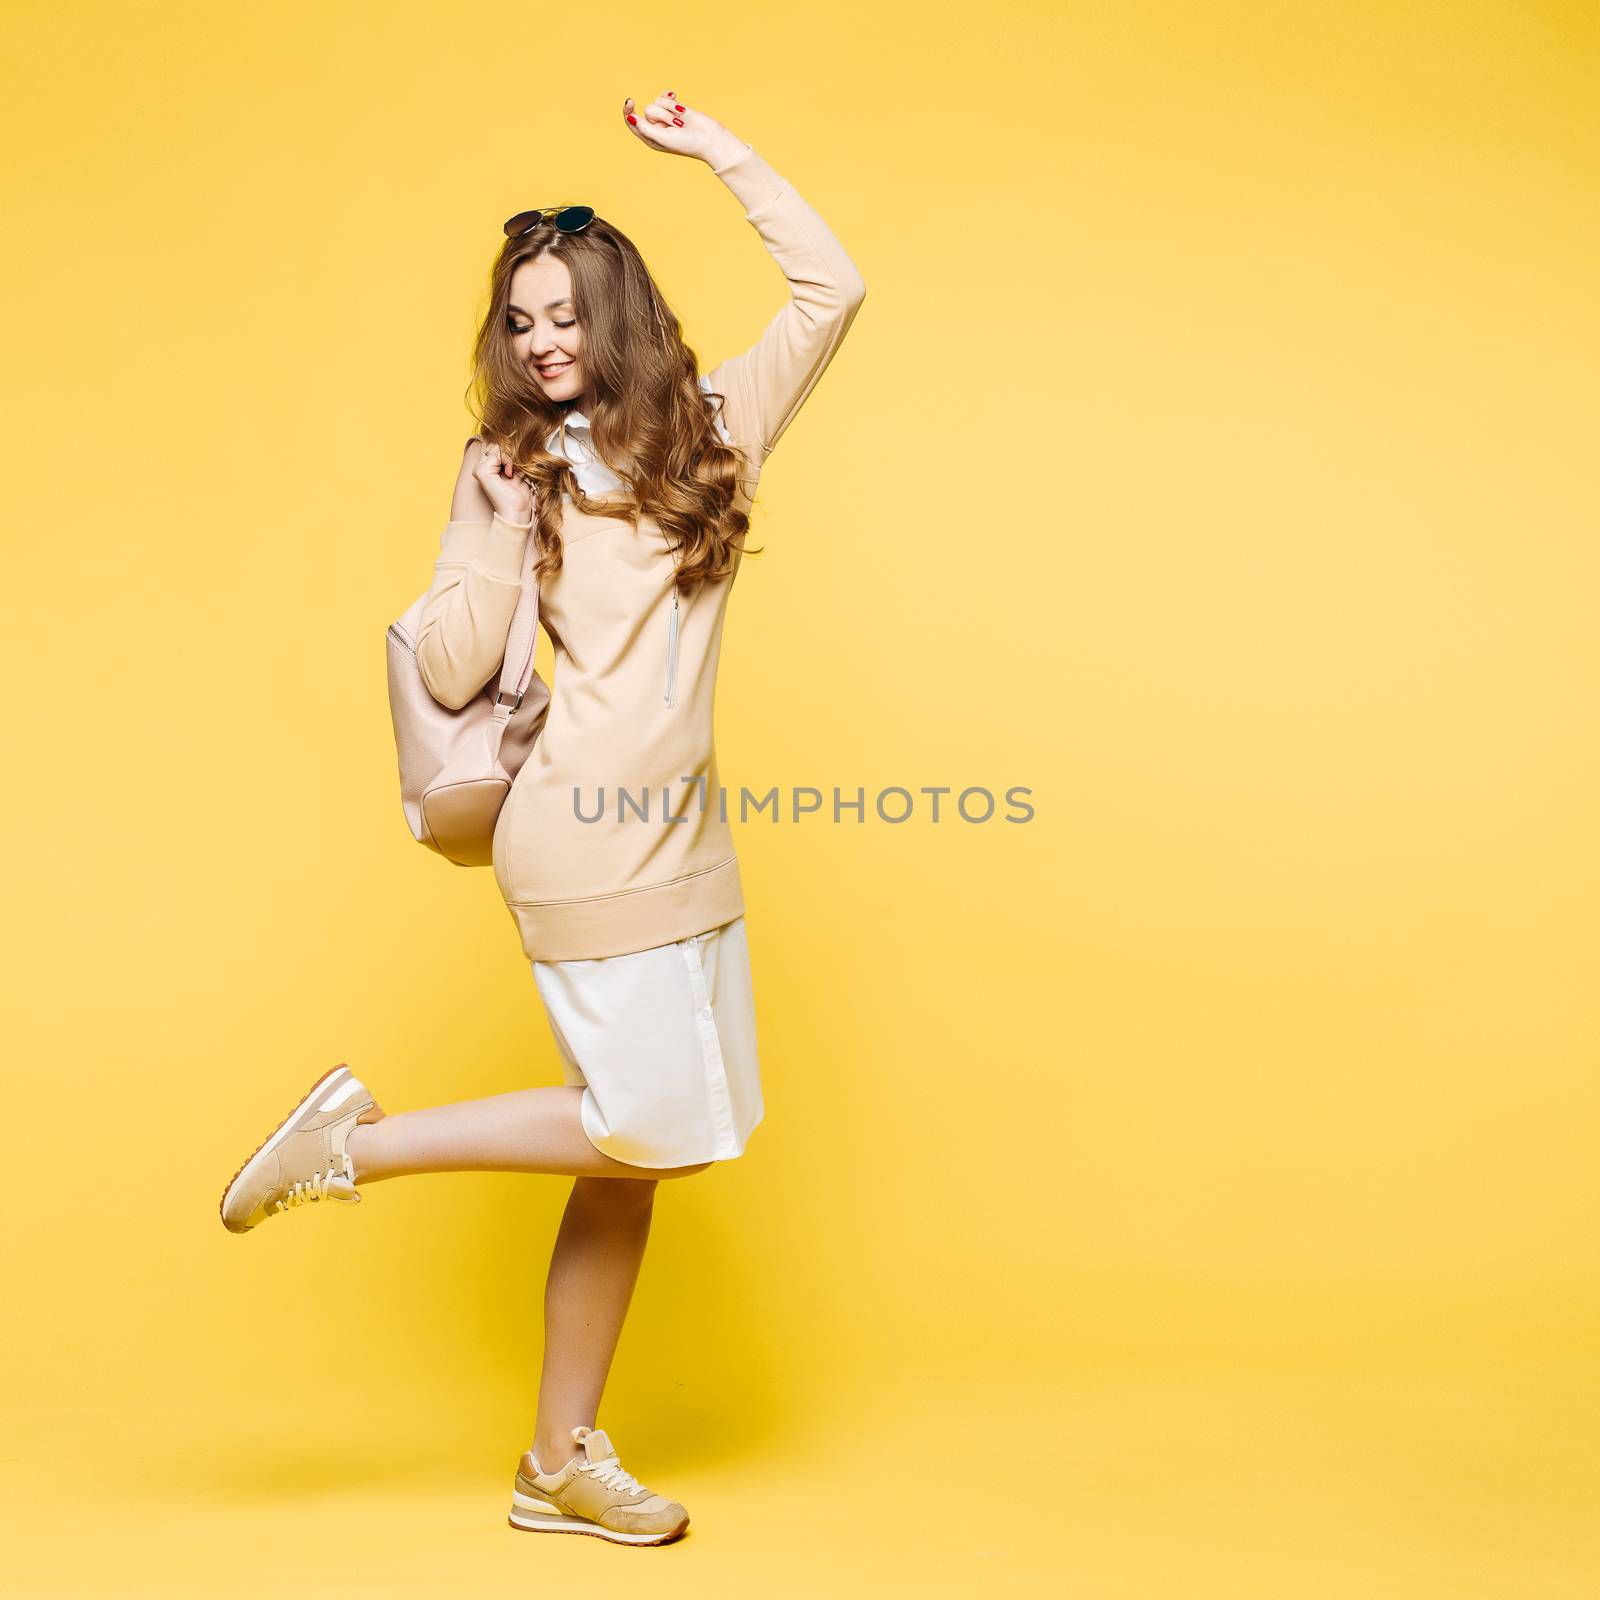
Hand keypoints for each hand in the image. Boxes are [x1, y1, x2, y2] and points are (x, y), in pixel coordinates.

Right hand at [472, 441, 532, 522]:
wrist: (518, 510)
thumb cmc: (520, 494)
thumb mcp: (518, 469)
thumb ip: (512, 455)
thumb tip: (514, 436)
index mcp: (487, 466)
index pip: (497, 445)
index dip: (510, 450)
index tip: (518, 464)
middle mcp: (480, 467)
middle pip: (496, 443)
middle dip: (510, 453)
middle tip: (516, 469)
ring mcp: (479, 468)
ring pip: (497, 446)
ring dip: (510, 457)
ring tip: (513, 472)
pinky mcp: (481, 471)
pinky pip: (497, 454)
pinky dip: (508, 461)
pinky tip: (509, 474)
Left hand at [622, 91, 738, 164]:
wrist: (710, 139)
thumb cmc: (687, 143)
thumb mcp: (663, 138)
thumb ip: (645, 128)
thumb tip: (630, 118)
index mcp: (650, 139)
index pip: (632, 122)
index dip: (628, 111)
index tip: (630, 101)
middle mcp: (656, 128)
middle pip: (648, 110)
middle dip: (663, 115)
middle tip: (677, 126)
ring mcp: (666, 117)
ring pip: (658, 101)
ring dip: (671, 110)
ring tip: (682, 122)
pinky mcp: (674, 108)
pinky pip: (666, 97)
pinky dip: (673, 101)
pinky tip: (681, 106)